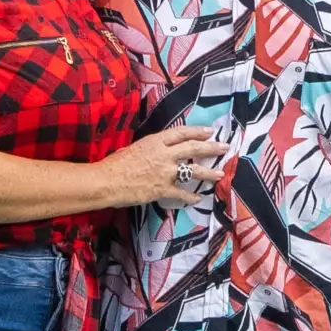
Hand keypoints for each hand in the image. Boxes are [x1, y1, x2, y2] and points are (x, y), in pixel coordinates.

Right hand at [101, 130, 228, 209]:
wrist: (106, 181)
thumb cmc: (115, 163)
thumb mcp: (135, 148)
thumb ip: (151, 149)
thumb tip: (160, 151)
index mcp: (155, 141)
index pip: (181, 133)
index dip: (197, 131)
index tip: (209, 131)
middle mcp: (164, 155)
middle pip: (193, 149)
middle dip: (211, 148)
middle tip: (224, 148)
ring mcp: (165, 173)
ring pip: (193, 171)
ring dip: (208, 173)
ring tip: (220, 175)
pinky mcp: (162, 190)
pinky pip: (182, 193)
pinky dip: (191, 197)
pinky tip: (198, 198)